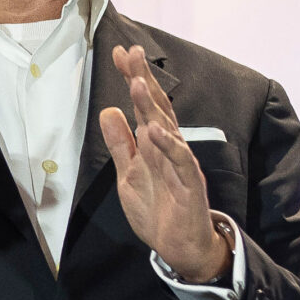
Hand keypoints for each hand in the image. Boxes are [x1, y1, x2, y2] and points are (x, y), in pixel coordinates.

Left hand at [98, 44, 228, 280]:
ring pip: (168, 129)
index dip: (133, 79)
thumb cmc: (158, 209)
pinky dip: (168, 146)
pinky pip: (180, 162)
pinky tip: (155, 130)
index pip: (145, 105)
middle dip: (144, 80)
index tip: (119, 53)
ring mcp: (181, 165)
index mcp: (156, 144)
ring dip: (153, 106)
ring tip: (138, 83)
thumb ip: (121, 144)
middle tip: (132, 53)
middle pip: (158, 108)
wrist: (180, 246)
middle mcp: (170, 148)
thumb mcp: (128, 174)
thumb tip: (109, 111)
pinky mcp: (190, 185)